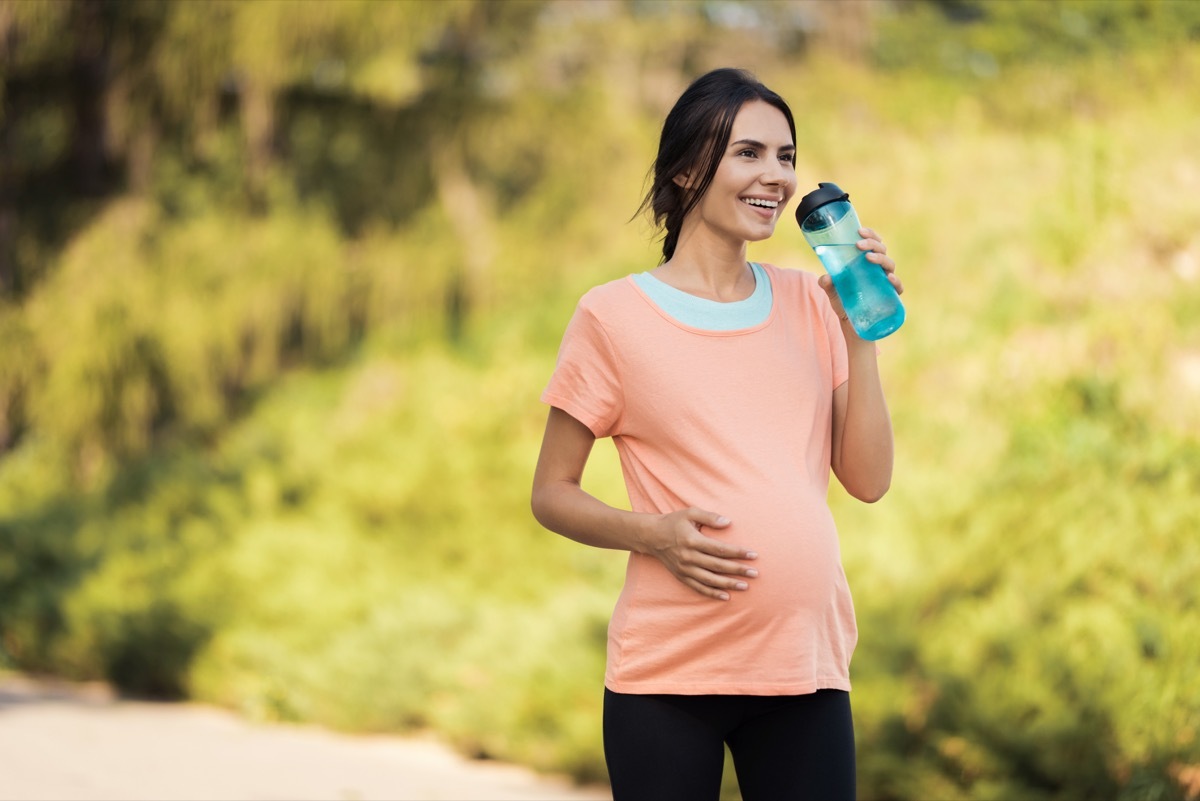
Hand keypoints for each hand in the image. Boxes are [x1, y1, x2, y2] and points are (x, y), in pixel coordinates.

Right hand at [643, 507, 757, 600]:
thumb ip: (710, 517)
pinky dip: (712, 593)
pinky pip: (698, 587)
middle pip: (718, 566)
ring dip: (728, 584)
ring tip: (745, 586)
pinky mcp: (681, 576)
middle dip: (738, 570)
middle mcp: (689, 557)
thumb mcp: (690, 513)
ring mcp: (684, 569)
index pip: (720, 549)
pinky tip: (726, 596)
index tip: (753, 555)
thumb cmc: (674, 522)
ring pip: (710, 580)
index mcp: (692, 540)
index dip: (738, 553)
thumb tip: (729, 522)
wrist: (651, 536)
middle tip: (755, 573)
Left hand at [818, 226, 903, 321]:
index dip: (870, 235)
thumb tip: (825, 277)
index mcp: (867, 264)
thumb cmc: (845, 304)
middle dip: (872, 244)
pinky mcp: (891, 297)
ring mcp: (886, 283)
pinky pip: (898, 287)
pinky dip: (895, 281)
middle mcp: (879, 270)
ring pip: (890, 264)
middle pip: (882, 250)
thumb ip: (827, 285)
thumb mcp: (833, 293)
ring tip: (868, 257)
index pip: (873, 244)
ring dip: (880, 258)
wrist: (852, 327)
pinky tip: (888, 278)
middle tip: (859, 244)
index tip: (859, 231)